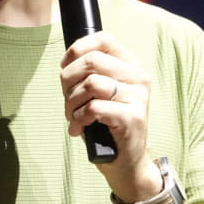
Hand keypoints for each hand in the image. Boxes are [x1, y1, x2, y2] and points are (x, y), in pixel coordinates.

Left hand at [59, 32, 162, 201]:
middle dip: (68, 80)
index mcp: (131, 66)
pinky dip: (79, 118)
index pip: (103, 39)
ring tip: (72, 116)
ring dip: (71, 102)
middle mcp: (138, 78)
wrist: (128, 163)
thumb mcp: (101, 93)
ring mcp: (138, 98)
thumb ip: (90, 74)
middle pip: (92, 60)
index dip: (77, 49)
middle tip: (67, 98)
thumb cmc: (108, 125)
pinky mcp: (133, 118)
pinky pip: (94, 107)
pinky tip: (78, 128)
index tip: (64, 67)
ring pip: (91, 84)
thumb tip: (65, 63)